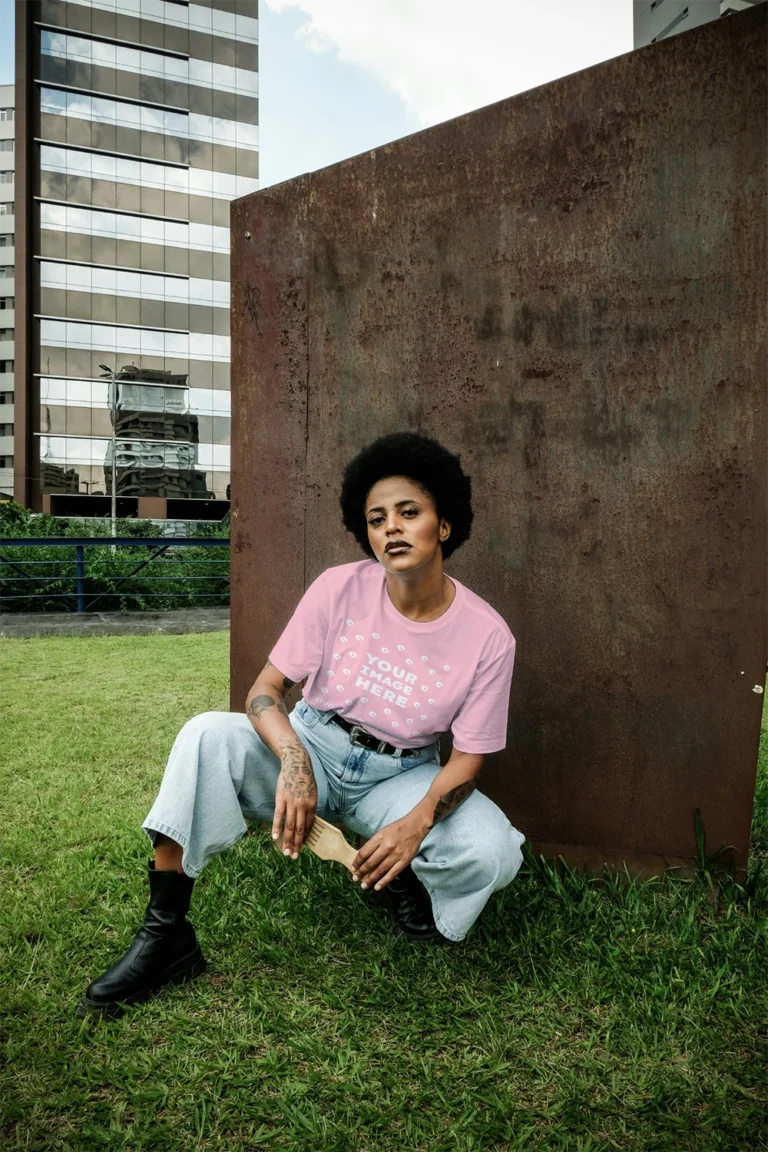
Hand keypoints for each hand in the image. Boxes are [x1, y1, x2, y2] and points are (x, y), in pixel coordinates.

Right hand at [272, 739, 316, 858]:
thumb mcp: (312, 793)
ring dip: (287, 841)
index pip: (309, 826)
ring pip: (289, 826)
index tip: (302, 848)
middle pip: (300, 829)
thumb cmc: (304, 779)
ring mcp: (291, 803)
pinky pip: (278, 816)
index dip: (305, 838)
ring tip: (286, 852)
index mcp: (312, 805)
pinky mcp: (281, 799)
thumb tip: (308, 821)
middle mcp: (303, 806)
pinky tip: (275, 837)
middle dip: (297, 845)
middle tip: (294, 857)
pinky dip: (276, 828)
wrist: (296, 763)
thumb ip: (309, 807)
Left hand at [352, 815, 427, 890]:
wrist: (415, 826)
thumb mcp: (382, 832)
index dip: (357, 862)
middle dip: (361, 872)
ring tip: (364, 885)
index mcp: (380, 838)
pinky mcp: (404, 861)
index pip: (364, 852)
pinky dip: (384, 882)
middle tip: (355, 878)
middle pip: (370, 863)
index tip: (353, 867)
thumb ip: (373, 844)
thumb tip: (363, 857)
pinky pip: (392, 874)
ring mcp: (396, 855)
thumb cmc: (397, 829)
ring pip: (380, 870)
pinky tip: (377, 887)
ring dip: (370, 879)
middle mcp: (387, 847)